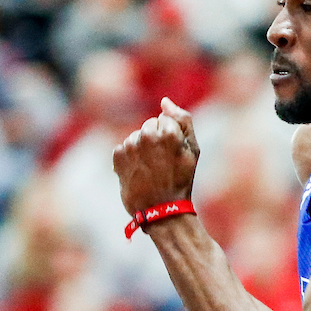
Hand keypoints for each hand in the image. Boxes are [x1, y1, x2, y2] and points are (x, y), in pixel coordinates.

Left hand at [113, 98, 200, 216]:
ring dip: (142, 148)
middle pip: (149, 124)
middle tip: (162, 161)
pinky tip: (139, 171)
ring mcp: (131, 145)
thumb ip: (183, 120)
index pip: (165, 118)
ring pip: (136, 136)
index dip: (171, 135)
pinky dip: (131, 157)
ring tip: (151, 168)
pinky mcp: (118, 155)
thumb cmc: (181, 180)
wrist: (160, 210)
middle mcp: (147, 135)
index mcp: (169, 132)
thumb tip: (165, 101)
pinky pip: (124, 146)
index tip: (174, 153)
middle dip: (155, 138)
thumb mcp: (193, 151)